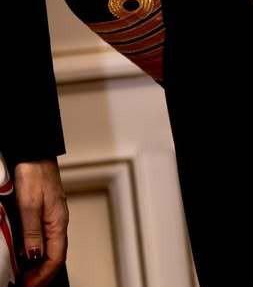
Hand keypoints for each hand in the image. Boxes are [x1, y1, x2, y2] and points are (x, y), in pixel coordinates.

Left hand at [13, 160, 67, 285]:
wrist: (35, 151)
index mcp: (58, 221)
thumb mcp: (30, 204)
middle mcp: (58, 221)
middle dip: (41, 275)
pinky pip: (43, 238)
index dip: (43, 276)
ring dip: (37, 266)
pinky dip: (34, 253)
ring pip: (49, 248)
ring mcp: (51, 216)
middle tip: (24, 285)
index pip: (56, 257)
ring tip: (22, 276)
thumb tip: (35, 256)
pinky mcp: (44, 212)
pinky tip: (24, 255)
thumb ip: (33, 231)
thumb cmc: (35, 172)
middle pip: (54, 256)